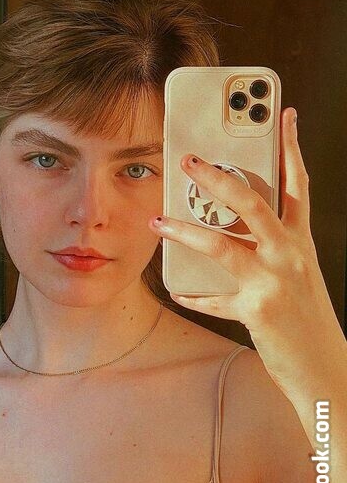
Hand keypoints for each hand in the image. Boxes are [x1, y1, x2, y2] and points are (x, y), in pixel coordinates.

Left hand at [148, 106, 344, 396]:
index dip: (290, 148)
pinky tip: (175, 290)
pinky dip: (192, 295)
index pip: (298, 185)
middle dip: (217, 177)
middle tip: (187, 160)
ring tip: (157, 221)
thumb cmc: (306, 317)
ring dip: (184, 231)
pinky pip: (212, 299)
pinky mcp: (256, 310)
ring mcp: (274, 281)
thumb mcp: (295, 274)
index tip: (282, 115)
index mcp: (301, 242)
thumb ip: (267, 251)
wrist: (325, 367)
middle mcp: (290, 255)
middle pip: (252, 202)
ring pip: (222, 244)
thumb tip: (226, 232)